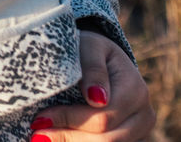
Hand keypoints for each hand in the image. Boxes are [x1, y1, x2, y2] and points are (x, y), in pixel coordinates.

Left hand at [29, 31, 155, 140]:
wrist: (103, 57)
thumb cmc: (91, 49)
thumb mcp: (90, 47)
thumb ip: (93, 68)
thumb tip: (97, 99)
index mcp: (135, 90)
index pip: (102, 116)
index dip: (69, 119)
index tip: (40, 118)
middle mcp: (143, 114)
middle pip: (107, 139)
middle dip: (68, 137)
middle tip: (37, 135)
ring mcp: (139, 130)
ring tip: (44, 137)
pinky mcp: (130, 139)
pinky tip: (60, 138)